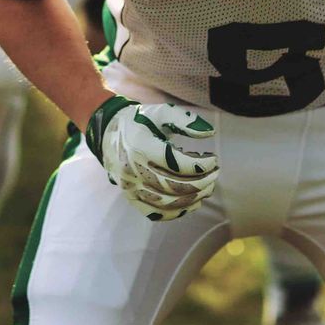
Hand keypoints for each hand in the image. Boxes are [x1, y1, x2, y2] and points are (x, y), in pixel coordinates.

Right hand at [84, 96, 218, 220]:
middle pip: (174, 186)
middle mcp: (133, 169)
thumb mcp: (161, 112)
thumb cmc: (140, 121)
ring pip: (167, 202)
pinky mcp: (130, 197)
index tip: (213, 160)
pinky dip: (177, 212)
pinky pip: (155, 213)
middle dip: (201, 183)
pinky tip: (192, 202)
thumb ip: (185, 120)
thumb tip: (210, 132)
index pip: (176, 164)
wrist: (108, 133)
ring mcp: (130, 186)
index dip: (199, 165)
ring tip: (208, 187)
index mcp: (140, 145)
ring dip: (193, 198)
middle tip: (215, 175)